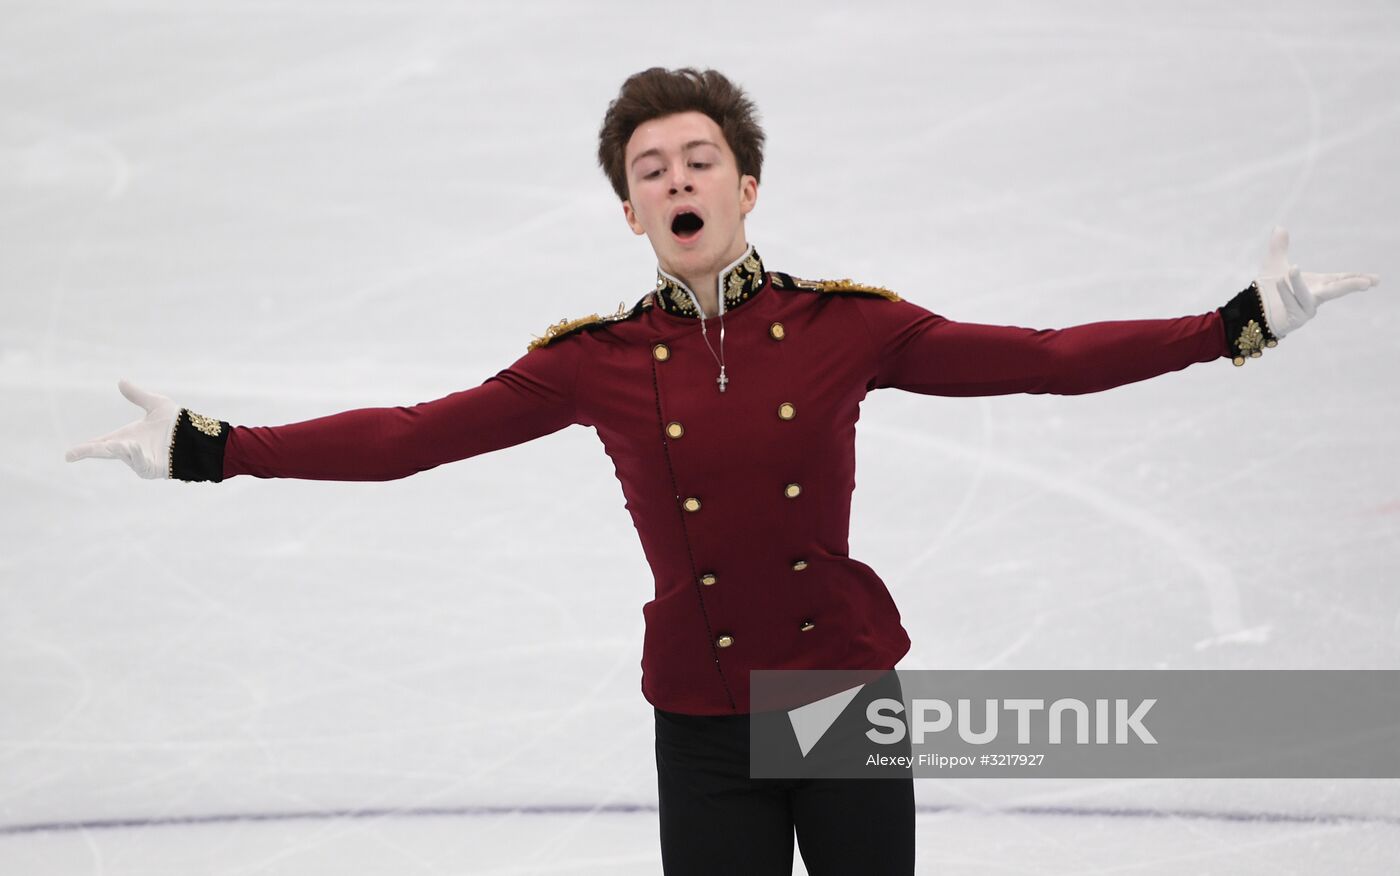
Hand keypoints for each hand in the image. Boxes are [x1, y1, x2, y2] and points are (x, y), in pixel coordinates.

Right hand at [65, 380, 179, 478]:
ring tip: (114, 443)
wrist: (197, 436)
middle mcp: (130, 451)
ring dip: (118, 449)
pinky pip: (140, 463)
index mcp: (126, 438)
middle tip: (71, 454)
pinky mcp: (151, 469)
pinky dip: (134, 455)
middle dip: (88, 452)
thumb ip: (138, 396)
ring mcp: (140, 462)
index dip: (85, 448)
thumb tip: (121, 381)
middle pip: (104, 452)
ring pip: (123, 456)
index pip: (101, 443)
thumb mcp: (156, 405)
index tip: (69, 455)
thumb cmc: (177, 423)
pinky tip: (131, 445)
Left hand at [1255, 226, 1379, 337]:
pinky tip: (1280, 282)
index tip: (1375, 279)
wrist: (1254, 308)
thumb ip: (1279, 247)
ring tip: (1292, 268)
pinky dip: (1286, 293)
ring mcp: (1306, 310)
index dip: (1357, 278)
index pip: (1340, 280)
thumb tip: (1279, 227)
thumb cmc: (1269, 288)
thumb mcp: (1275, 264)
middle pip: (1336, 290)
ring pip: (1307, 295)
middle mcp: (1315, 297)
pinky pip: (1293, 304)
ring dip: (1298, 282)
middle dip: (1351, 286)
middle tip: (1367, 283)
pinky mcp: (1295, 319)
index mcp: (1317, 284)